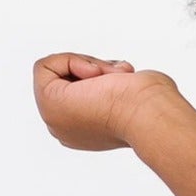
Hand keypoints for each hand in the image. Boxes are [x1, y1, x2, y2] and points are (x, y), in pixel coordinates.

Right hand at [32, 52, 180, 152]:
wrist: (151, 114)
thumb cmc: (150, 105)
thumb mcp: (127, 90)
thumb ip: (110, 88)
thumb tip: (105, 76)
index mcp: (85, 134)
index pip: (79, 90)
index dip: (99, 76)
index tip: (121, 81)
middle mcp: (67, 131)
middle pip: (66, 79)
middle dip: (94, 68)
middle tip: (118, 76)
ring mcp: (55, 120)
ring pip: (56, 71)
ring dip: (89, 65)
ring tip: (111, 78)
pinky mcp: (47, 103)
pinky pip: (45, 66)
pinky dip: (71, 60)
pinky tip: (95, 76)